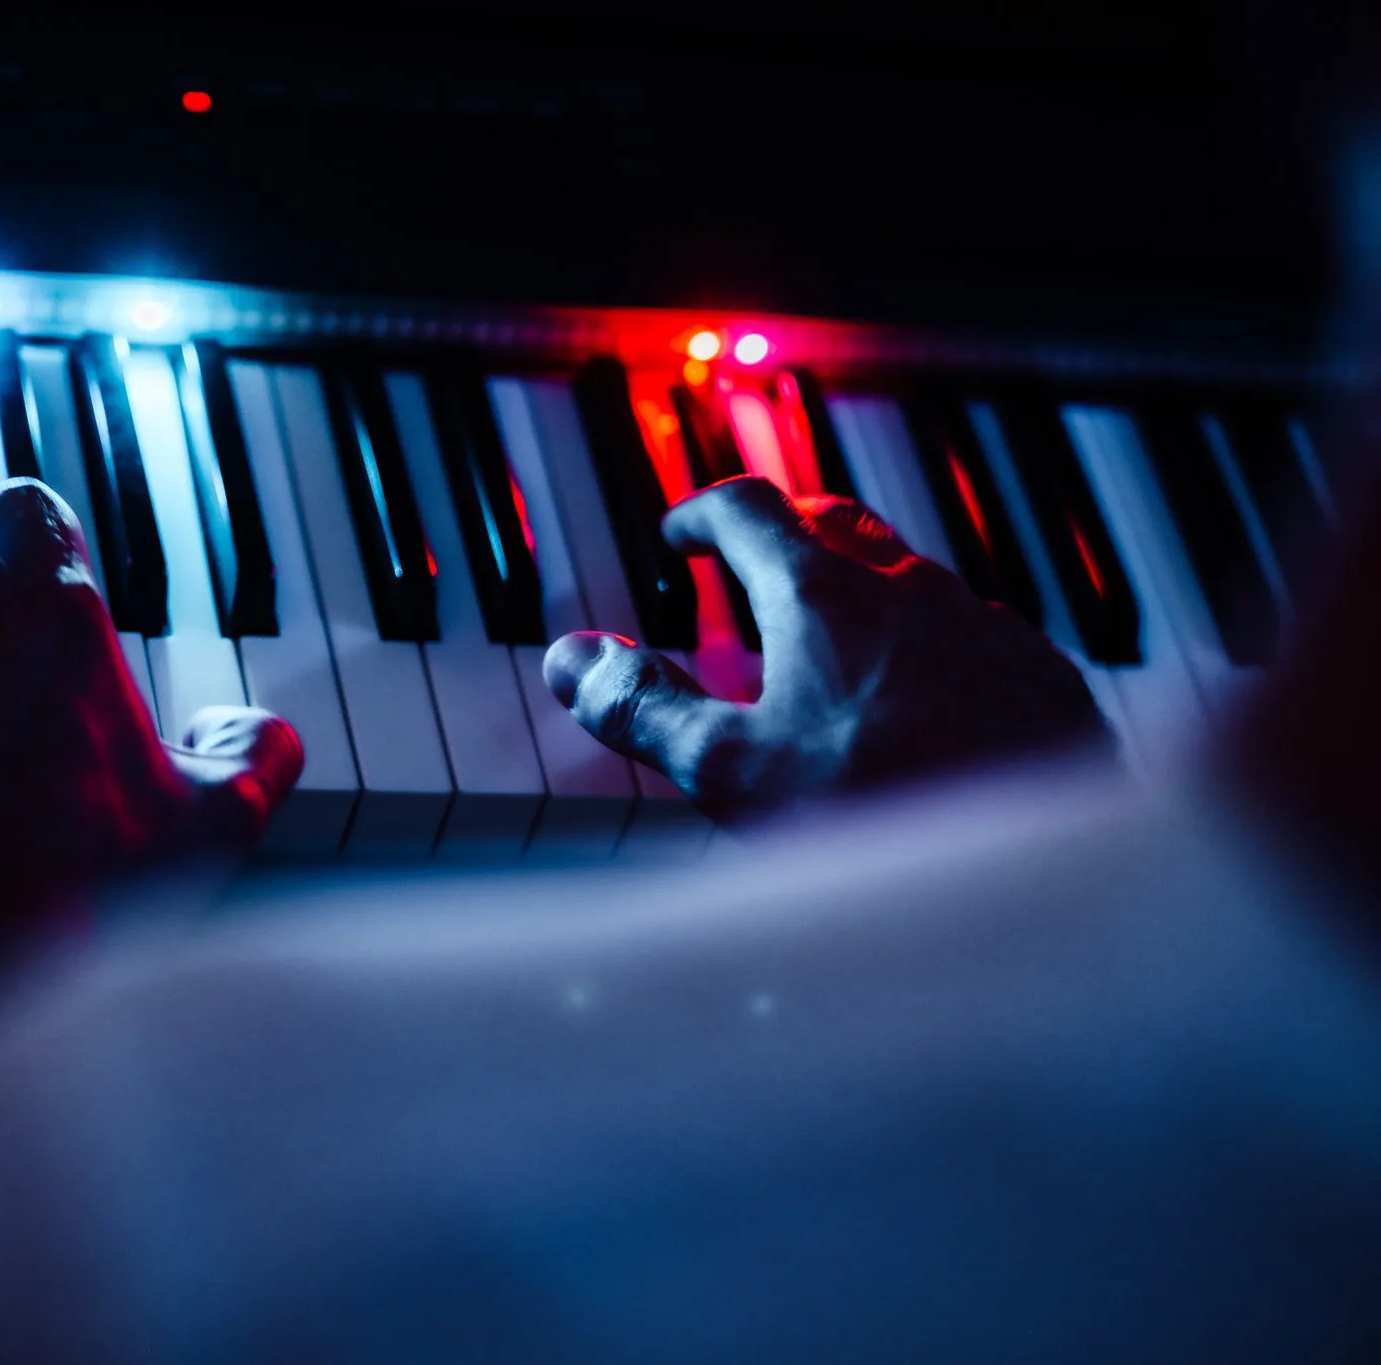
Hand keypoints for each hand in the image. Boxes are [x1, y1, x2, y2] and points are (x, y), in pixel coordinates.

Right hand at [544, 476, 1107, 822]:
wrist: (1053, 876)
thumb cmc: (884, 819)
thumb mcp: (731, 774)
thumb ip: (644, 709)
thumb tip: (571, 657)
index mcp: (824, 594)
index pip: (749, 508)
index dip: (702, 513)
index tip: (680, 533)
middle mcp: (913, 589)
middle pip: (836, 521)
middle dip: (782, 530)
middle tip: (746, 562)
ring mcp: (988, 629)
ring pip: (912, 579)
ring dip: (859, 592)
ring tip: (825, 649)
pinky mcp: (1045, 679)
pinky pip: (976, 636)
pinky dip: (929, 647)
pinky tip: (923, 710)